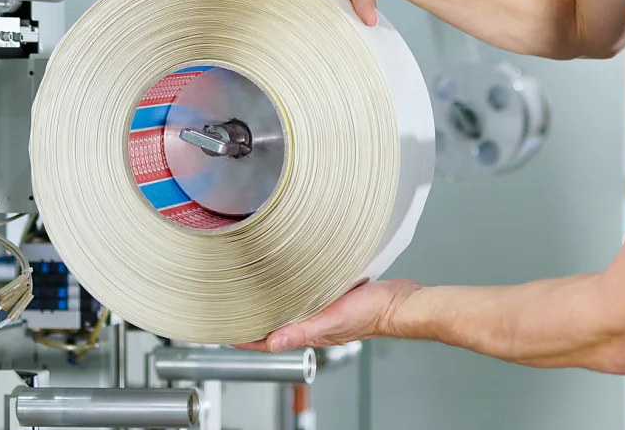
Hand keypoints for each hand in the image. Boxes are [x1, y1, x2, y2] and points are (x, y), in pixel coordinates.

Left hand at [235, 279, 422, 351]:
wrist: (401, 302)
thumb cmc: (373, 312)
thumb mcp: (333, 319)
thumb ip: (304, 330)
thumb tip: (273, 342)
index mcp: (311, 332)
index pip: (269, 340)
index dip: (246, 337)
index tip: (224, 331)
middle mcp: (314, 323)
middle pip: (276, 326)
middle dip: (253, 321)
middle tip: (232, 310)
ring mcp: (323, 312)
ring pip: (290, 311)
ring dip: (271, 307)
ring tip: (252, 297)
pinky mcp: (334, 298)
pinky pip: (307, 298)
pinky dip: (293, 294)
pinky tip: (290, 282)